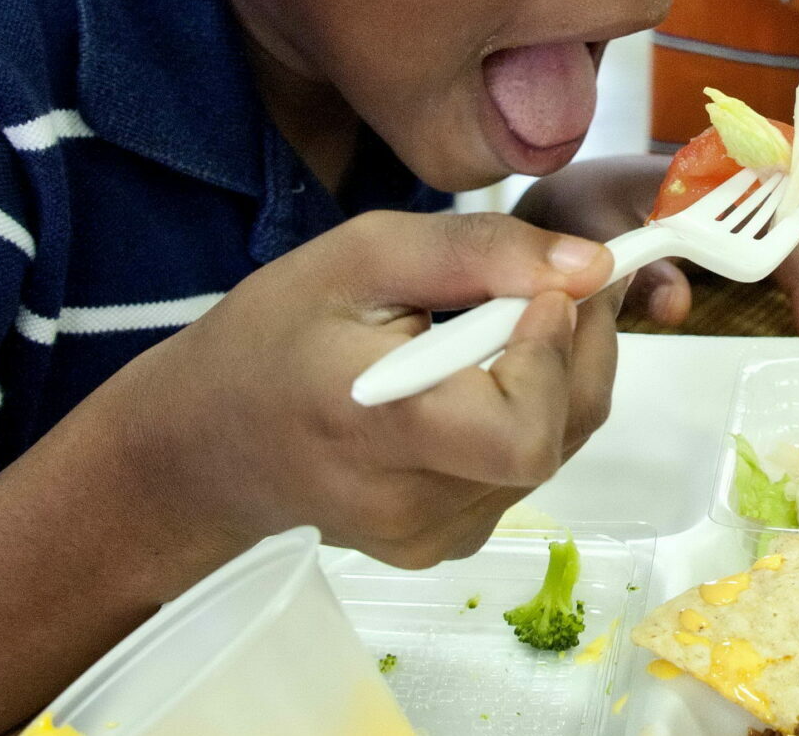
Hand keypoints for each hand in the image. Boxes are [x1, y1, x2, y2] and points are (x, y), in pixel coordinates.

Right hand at [112, 209, 618, 569]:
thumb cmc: (274, 335)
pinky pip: (524, 475)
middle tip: (562, 285)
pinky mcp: (442, 545)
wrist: (209, 441)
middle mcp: (412, 507)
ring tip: (513, 322)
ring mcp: (430, 537)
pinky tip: (482, 377)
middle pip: (555, 440)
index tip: (544, 290)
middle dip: (580, 352)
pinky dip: (530, 416)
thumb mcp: (361, 256)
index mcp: (383, 432)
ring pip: (553, 454)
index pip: (523, 432)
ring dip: (560, 380)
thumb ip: (479, 252)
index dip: (554, 357)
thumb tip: (588, 267)